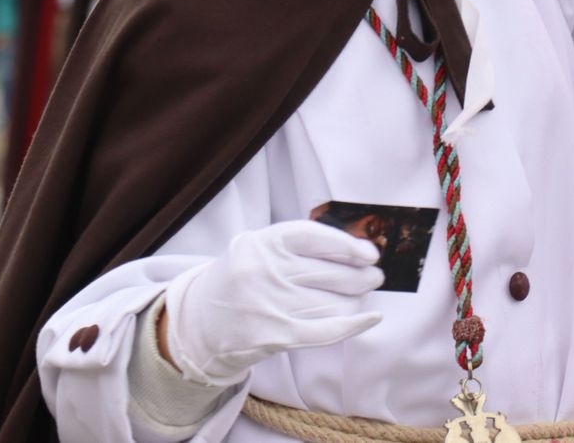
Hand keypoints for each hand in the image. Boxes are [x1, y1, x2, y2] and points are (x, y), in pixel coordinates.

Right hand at [164, 221, 383, 387]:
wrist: (198, 324)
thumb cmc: (241, 280)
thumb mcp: (259, 250)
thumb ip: (299, 246)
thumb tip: (357, 252)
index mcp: (260, 243)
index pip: (314, 238)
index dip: (346, 244)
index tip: (369, 253)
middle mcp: (263, 271)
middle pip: (329, 273)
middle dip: (360, 276)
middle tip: (375, 277)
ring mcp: (268, 305)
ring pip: (331, 303)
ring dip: (354, 300)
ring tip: (360, 296)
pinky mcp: (275, 336)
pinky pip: (325, 330)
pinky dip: (353, 325)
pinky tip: (371, 318)